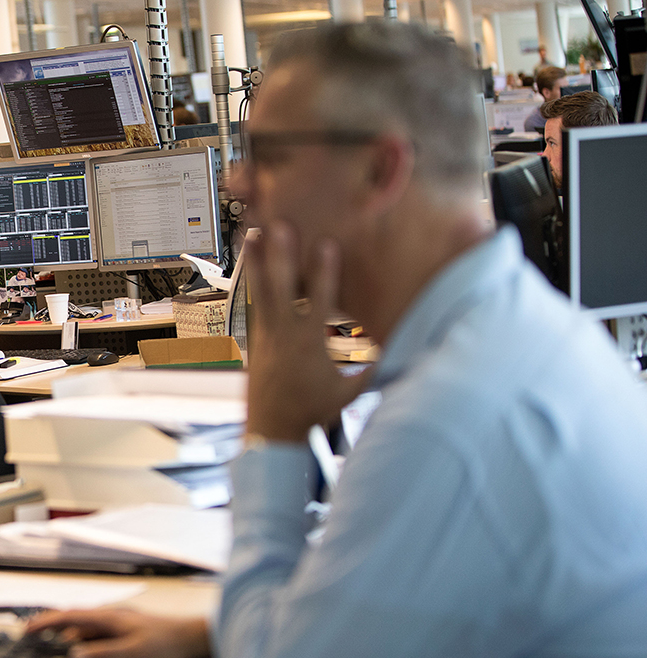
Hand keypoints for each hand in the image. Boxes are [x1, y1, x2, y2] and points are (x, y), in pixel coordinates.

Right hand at [25, 609, 209, 657]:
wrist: (192, 638)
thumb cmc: (165, 644)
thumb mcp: (132, 654)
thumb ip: (102, 654)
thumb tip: (74, 655)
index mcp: (109, 617)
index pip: (70, 616)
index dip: (46, 622)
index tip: (28, 630)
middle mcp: (111, 616)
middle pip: (74, 618)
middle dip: (52, 626)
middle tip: (33, 636)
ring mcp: (119, 622)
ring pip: (86, 627)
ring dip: (68, 635)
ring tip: (53, 647)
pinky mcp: (126, 630)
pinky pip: (97, 633)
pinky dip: (84, 641)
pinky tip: (85, 651)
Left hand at [243, 223, 369, 443]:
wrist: (272, 430)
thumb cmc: (312, 412)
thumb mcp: (350, 394)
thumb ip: (376, 371)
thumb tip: (409, 350)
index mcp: (309, 345)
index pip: (319, 300)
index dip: (324, 271)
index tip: (326, 244)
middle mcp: (283, 335)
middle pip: (282, 287)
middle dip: (281, 255)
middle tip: (278, 226)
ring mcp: (265, 335)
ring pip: (261, 291)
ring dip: (257, 261)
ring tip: (252, 233)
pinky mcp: (255, 339)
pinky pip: (254, 303)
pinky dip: (252, 281)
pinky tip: (249, 261)